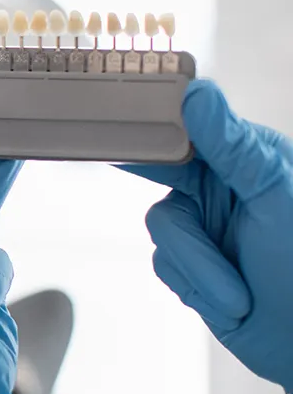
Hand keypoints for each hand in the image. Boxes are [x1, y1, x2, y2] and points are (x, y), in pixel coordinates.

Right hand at [120, 79, 292, 393]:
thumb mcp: (275, 197)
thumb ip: (232, 146)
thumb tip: (197, 94)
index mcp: (247, 156)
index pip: (187, 127)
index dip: (153, 126)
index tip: (118, 124)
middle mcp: (222, 185)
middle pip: (163, 180)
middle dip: (187, 224)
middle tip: (186, 225)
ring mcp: (206, 225)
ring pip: (163, 230)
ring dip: (201, 268)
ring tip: (240, 293)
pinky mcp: (192, 262)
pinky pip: (165, 264)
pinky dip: (197, 286)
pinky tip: (231, 300)